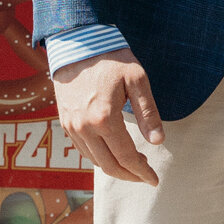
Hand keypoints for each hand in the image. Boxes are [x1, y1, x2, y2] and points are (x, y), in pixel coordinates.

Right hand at [53, 47, 164, 184]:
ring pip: (95, 161)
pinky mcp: (66, 123)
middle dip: (130, 175)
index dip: (142, 171)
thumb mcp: (137, 79)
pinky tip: (113, 153)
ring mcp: (72, 127)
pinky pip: (84, 151)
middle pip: (109, 166)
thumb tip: (158, 141)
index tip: (154, 179)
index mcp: (105, 118)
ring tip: (133, 165)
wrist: (76, 44)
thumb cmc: (111, 58)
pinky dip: (100, 158)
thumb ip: (148, 112)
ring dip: (115, 168)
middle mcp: (85, 128)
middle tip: (146, 176)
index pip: (126, 157)